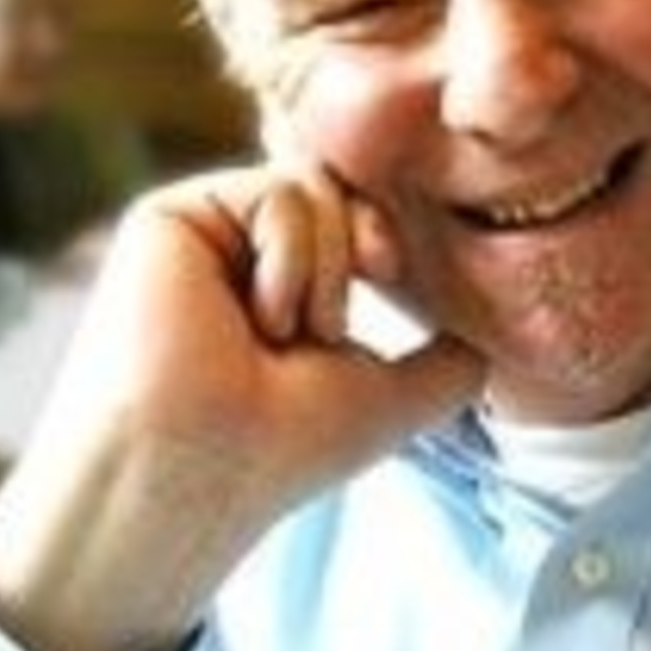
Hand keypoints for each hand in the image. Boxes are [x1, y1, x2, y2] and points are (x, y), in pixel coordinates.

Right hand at [0, 164, 484, 650]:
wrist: (205, 466)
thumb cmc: (290, 446)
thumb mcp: (394, 398)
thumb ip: (445, 364)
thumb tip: (480, 340)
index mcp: (284, 288)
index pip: (356, 217)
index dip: (386, 237)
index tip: (391, 273)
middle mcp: (239, 254)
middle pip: (341, 188)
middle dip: (361, 247)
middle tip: (331, 324)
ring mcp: (204, 233)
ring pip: (317, 184)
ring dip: (327, 268)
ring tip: (286, 333)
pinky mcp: (170, 217)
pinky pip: (280, 189)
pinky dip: (294, 256)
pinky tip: (258, 315)